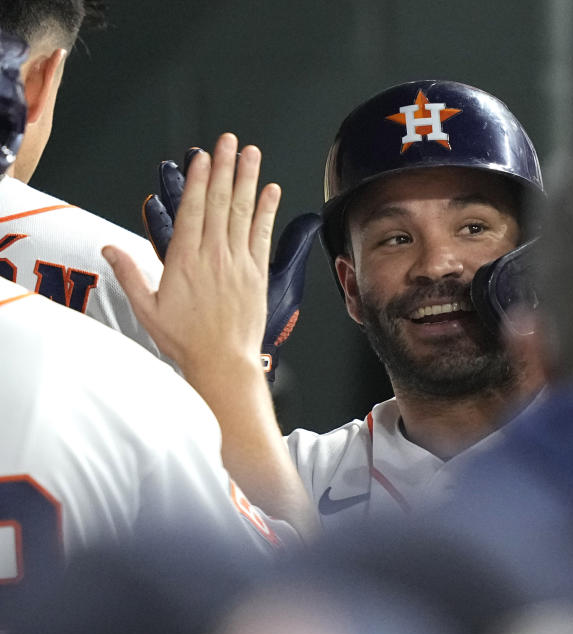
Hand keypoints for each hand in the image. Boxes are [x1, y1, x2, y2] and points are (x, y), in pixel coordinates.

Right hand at [106, 133, 279, 376]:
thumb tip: (109, 249)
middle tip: (227, 141)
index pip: (192, 210)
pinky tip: (271, 190)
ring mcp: (238, 262)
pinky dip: (267, 210)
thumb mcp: (146, 308)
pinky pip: (263, 234)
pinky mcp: (257, 273)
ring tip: (250, 153)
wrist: (222, 361)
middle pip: (219, 202)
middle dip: (223, 168)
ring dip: (247, 179)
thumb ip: (129, 274)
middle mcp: (213, 255)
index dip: (199, 180)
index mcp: (184, 260)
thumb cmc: (185, 340)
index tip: (202, 157)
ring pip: (242, 212)